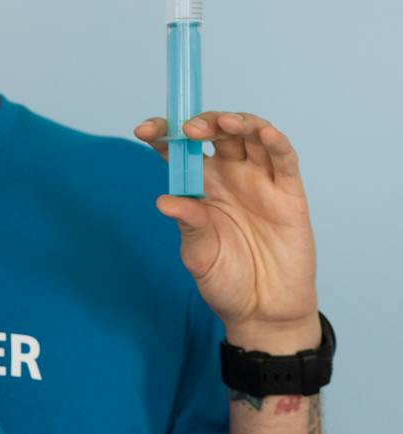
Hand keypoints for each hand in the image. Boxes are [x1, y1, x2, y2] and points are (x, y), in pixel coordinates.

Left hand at [133, 111, 319, 349]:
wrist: (262, 311)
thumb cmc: (227, 282)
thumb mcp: (199, 255)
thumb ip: (189, 225)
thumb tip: (164, 200)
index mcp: (202, 188)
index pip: (181, 152)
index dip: (164, 135)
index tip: (143, 130)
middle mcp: (230, 178)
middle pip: (217, 134)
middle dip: (201, 124)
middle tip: (187, 130)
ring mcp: (261, 182)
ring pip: (252, 137)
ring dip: (239, 122)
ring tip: (223, 123)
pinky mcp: (289, 194)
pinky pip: (284, 160)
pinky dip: (276, 142)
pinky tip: (264, 134)